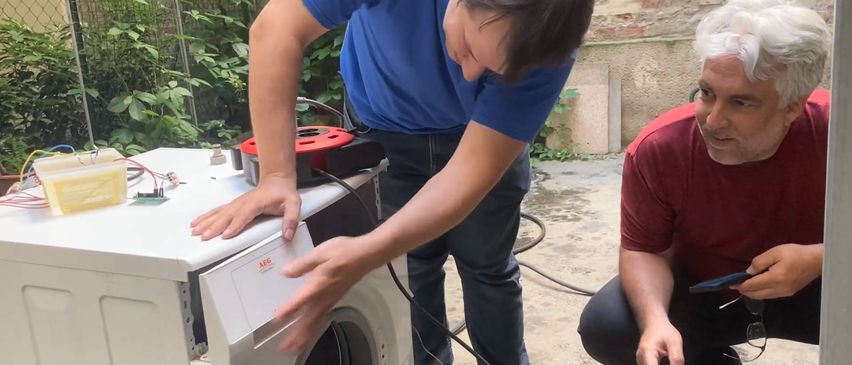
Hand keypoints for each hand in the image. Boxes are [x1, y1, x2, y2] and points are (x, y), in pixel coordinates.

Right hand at [190, 174, 301, 240]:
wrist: (277, 180)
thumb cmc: (283, 193)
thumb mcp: (293, 204)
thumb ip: (291, 219)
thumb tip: (288, 234)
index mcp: (256, 202)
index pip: (244, 214)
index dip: (235, 224)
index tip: (227, 235)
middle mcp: (243, 202)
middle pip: (227, 215)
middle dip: (215, 226)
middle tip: (205, 237)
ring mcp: (237, 203)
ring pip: (219, 213)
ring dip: (207, 222)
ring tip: (195, 231)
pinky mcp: (234, 205)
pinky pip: (218, 211)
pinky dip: (206, 217)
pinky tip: (197, 223)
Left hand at [273, 235, 379, 353]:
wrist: (365, 255)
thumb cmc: (344, 252)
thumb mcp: (321, 253)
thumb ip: (303, 264)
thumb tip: (287, 272)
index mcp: (319, 285)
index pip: (301, 301)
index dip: (288, 311)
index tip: (277, 320)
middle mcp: (325, 296)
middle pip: (309, 320)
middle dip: (297, 335)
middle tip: (284, 348)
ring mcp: (331, 299)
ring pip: (316, 322)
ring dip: (305, 336)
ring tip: (295, 347)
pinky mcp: (335, 299)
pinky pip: (322, 318)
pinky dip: (314, 328)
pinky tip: (310, 331)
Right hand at [636, 320, 684, 364]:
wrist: (653, 324)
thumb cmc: (664, 331)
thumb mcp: (675, 342)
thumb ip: (677, 358)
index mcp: (647, 352)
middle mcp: (641, 358)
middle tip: (673, 363)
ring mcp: (640, 360)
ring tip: (671, 362)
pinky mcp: (643, 362)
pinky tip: (667, 363)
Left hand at [734, 243, 822, 299]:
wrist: (817, 260)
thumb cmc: (795, 253)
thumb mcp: (775, 252)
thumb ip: (759, 262)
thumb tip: (748, 272)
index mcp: (774, 279)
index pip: (752, 286)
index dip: (740, 285)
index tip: (730, 284)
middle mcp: (779, 289)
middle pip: (756, 295)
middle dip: (745, 291)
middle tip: (736, 285)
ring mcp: (785, 293)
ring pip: (764, 297)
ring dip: (753, 293)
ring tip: (746, 285)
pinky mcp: (790, 292)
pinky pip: (771, 295)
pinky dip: (762, 292)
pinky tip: (759, 286)